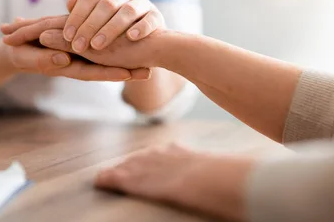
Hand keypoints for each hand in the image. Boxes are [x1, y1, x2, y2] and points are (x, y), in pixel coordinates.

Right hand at [0, 16, 150, 81]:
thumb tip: (64, 59)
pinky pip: (101, 46)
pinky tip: (135, 43)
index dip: (109, 73)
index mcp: (67, 65)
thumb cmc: (20, 55)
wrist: (16, 47)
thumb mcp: (29, 58)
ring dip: (127, 60)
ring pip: (106, 57)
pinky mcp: (81, 41)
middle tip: (149, 72)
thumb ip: (45, 59)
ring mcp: (81, 52)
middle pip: (105, 67)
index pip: (91, 72)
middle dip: (126, 70)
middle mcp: (78, 60)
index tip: (128, 76)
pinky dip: (117, 46)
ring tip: (150, 63)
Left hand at [62, 0, 164, 52]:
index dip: (77, 16)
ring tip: (97, 46)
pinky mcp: (157, 15)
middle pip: (107, 4)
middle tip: (78, 46)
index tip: (67, 36)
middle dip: (90, 26)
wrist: (144, 39)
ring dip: (110, 29)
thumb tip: (70, 1)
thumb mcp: (94, 17)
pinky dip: (141, 28)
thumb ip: (82, 10)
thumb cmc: (111, 25)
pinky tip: (131, 38)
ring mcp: (143, 0)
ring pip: (127, 11)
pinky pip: (150, 20)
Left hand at [95, 144, 254, 221]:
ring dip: (117, 172)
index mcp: (180, 151)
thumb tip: (233, 179)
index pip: (158, 153)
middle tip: (115, 171)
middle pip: (139, 158)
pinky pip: (120, 179)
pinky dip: (109, 179)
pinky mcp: (141, 182)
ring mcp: (150, 167)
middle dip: (128, 165)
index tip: (140, 164)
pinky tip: (99, 181)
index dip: (147, 160)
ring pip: (128, 167)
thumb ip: (216, 172)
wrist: (216, 180)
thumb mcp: (222, 171)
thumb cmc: (226, 178)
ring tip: (106, 176)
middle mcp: (161, 154)